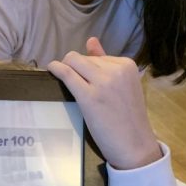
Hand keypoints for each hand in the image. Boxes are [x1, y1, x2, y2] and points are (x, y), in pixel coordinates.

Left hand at [47, 38, 160, 170]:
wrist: (134, 145)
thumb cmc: (129, 118)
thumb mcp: (124, 85)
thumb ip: (107, 62)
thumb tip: (91, 40)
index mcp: (127, 65)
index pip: (97, 56)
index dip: (88, 67)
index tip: (85, 78)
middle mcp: (116, 70)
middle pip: (84, 58)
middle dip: (76, 67)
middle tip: (76, 83)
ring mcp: (102, 83)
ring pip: (73, 62)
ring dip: (66, 67)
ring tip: (63, 76)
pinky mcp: (89, 97)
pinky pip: (67, 74)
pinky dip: (56, 69)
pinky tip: (51, 69)